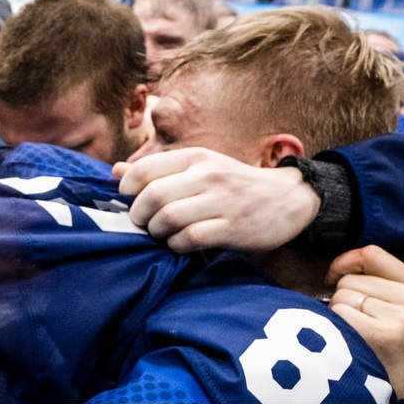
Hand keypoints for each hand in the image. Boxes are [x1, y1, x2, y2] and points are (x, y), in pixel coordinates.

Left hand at [117, 148, 317, 252]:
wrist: (289, 199)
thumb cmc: (234, 185)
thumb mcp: (200, 168)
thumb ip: (158, 170)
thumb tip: (114, 172)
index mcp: (195, 157)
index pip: (144, 170)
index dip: (127, 190)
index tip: (130, 202)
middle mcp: (207, 175)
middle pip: (153, 196)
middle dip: (139, 216)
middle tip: (144, 224)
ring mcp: (221, 201)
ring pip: (169, 218)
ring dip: (157, 232)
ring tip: (162, 234)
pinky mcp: (232, 228)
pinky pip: (190, 239)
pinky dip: (176, 245)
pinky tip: (180, 244)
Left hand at [326, 246, 403, 397]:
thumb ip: (385, 285)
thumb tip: (339, 270)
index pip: (372, 254)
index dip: (345, 262)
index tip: (334, 277)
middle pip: (351, 280)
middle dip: (344, 298)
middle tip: (359, 322)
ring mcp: (401, 318)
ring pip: (342, 298)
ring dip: (340, 315)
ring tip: (360, 334)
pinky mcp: (383, 336)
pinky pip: (340, 316)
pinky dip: (338, 328)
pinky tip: (353, 342)